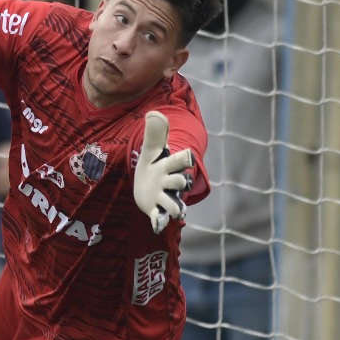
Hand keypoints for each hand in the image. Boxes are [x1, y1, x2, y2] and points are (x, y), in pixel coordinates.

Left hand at [133, 110, 192, 233]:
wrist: (149, 183)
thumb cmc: (155, 164)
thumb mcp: (152, 150)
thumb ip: (154, 134)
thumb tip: (154, 114)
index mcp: (169, 165)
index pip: (179, 161)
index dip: (184, 158)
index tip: (189, 156)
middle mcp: (170, 182)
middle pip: (180, 182)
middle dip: (182, 182)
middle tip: (183, 182)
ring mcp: (163, 197)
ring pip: (173, 204)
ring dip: (175, 207)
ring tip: (177, 212)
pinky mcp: (156, 209)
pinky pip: (159, 217)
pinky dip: (159, 221)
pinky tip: (158, 226)